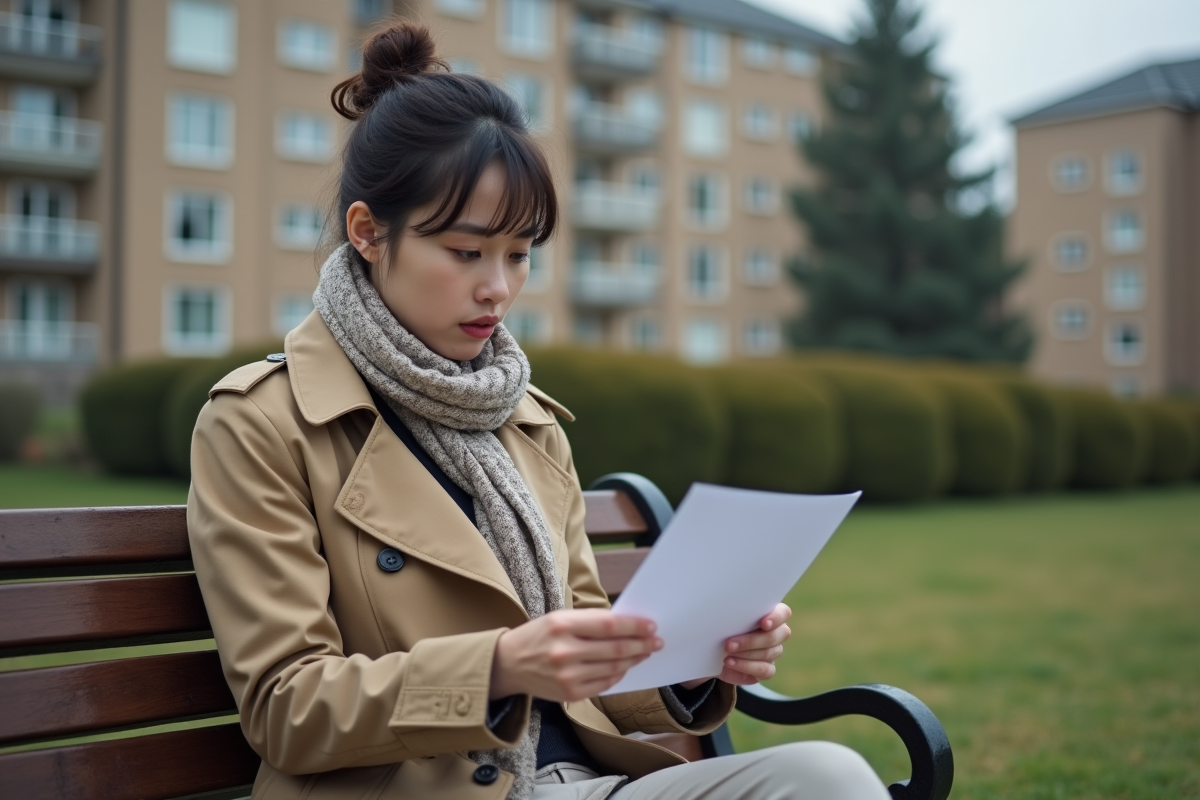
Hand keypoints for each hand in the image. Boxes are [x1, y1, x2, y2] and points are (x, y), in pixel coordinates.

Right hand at [491, 609, 662, 701]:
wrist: (508, 664)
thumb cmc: (539, 636)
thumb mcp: (559, 618)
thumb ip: (591, 620)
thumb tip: (627, 623)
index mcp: (562, 625)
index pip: (609, 625)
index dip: (634, 626)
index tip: (651, 625)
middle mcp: (564, 652)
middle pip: (615, 649)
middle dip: (641, 644)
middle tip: (657, 641)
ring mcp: (567, 676)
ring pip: (613, 667)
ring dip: (634, 660)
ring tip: (645, 652)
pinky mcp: (569, 693)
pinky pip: (604, 683)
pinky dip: (618, 674)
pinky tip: (626, 666)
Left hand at [704, 603, 792, 686]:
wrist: (712, 651)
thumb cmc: (720, 627)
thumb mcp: (722, 617)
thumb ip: (731, 612)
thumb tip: (722, 608)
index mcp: (769, 614)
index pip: (783, 613)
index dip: (776, 618)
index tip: (763, 623)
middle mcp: (776, 633)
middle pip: (775, 636)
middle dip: (751, 641)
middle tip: (729, 643)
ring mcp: (773, 652)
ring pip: (769, 653)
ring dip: (745, 654)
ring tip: (726, 654)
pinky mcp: (767, 669)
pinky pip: (765, 670)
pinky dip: (746, 667)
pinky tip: (730, 662)